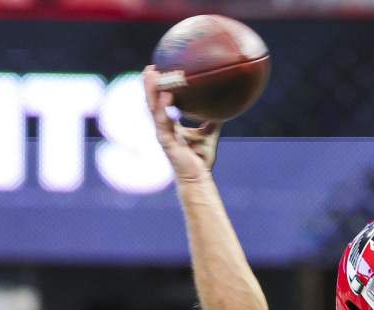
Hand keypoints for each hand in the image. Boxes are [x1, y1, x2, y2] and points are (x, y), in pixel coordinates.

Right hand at [143, 65, 221, 182]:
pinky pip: (163, 121)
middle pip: (152, 102)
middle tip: (150, 67)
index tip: (158, 71)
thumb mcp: (209, 134)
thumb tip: (223, 106)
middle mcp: (163, 128)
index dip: (157, 89)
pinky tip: (168, 95)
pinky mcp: (166, 141)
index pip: (159, 103)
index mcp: (170, 126)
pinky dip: (164, 108)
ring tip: (152, 74)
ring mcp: (162, 134)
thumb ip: (212, 120)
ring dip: (152, 91)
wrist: (198, 178)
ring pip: (153, 108)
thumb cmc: (201, 159)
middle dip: (149, 85)